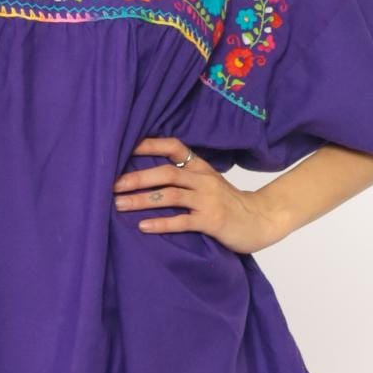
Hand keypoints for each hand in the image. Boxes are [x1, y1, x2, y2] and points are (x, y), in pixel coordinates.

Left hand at [112, 137, 283, 254]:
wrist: (261, 220)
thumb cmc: (228, 203)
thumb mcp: (208, 183)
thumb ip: (185, 177)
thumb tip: (146, 176)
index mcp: (200, 167)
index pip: (174, 148)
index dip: (150, 145)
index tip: (124, 146)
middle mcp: (203, 180)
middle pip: (166, 173)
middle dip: (137, 178)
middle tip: (112, 185)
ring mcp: (208, 200)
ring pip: (171, 195)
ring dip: (142, 200)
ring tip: (120, 205)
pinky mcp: (212, 221)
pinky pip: (183, 221)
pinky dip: (162, 223)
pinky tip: (143, 227)